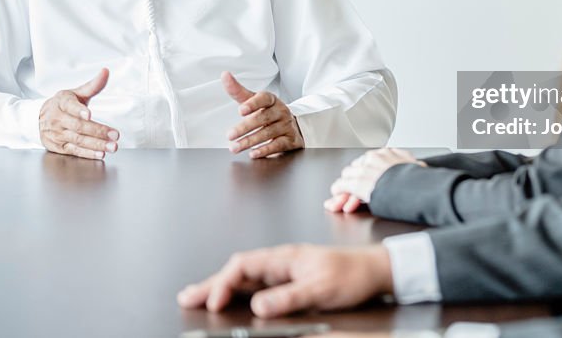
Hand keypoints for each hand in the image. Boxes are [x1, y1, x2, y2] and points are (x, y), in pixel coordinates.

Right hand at [38, 69, 119, 159]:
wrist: (38, 118)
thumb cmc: (63, 104)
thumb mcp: (75, 93)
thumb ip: (93, 85)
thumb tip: (106, 71)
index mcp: (61, 102)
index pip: (70, 106)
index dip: (79, 110)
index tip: (89, 114)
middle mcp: (57, 118)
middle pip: (78, 126)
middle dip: (98, 131)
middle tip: (115, 135)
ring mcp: (56, 134)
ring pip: (77, 140)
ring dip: (96, 144)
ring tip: (112, 146)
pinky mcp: (58, 147)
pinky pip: (74, 151)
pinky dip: (87, 153)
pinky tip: (100, 153)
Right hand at [177, 244, 392, 317]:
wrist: (374, 270)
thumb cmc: (352, 274)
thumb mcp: (321, 288)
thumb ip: (288, 297)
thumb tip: (258, 305)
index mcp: (284, 256)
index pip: (244, 266)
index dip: (223, 283)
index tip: (213, 301)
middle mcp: (280, 261)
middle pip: (237, 271)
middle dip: (211, 283)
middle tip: (187, 297)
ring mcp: (283, 271)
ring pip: (244, 278)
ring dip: (221, 288)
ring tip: (198, 298)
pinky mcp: (290, 281)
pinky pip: (256, 286)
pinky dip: (237, 292)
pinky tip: (229, 299)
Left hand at [224, 72, 304, 159]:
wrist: (291, 126)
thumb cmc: (267, 111)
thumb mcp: (253, 100)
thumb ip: (238, 91)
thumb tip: (224, 75)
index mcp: (271, 100)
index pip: (264, 98)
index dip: (252, 104)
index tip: (240, 110)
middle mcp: (281, 111)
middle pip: (263, 118)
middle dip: (245, 127)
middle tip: (230, 135)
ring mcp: (286, 125)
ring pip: (268, 133)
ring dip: (250, 141)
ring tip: (235, 147)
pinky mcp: (290, 140)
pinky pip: (278, 145)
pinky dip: (265, 150)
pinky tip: (253, 153)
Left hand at [324, 148, 425, 212]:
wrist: (420, 187)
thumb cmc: (421, 181)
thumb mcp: (417, 167)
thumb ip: (410, 164)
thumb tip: (418, 166)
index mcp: (388, 153)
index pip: (370, 160)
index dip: (365, 171)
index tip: (364, 179)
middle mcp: (374, 158)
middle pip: (357, 166)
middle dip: (353, 179)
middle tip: (350, 190)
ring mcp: (366, 169)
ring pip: (348, 174)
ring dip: (346, 186)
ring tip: (343, 196)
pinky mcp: (359, 182)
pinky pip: (343, 185)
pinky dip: (339, 192)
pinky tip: (337, 197)